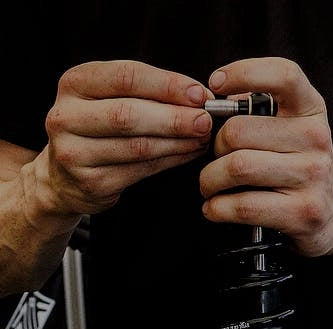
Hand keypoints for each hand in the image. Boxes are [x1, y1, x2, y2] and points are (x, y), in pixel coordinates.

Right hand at [37, 60, 212, 216]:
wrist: (63, 176)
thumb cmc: (97, 128)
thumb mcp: (108, 98)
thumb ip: (146, 93)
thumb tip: (198, 96)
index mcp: (73, 84)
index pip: (125, 77)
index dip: (167, 85)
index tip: (200, 94)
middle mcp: (67, 116)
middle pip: (129, 115)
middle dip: (174, 118)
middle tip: (205, 121)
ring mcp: (75, 152)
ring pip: (138, 146)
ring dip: (178, 142)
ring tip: (203, 137)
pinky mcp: (92, 182)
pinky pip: (141, 170)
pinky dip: (171, 160)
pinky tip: (188, 153)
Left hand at [199, 58, 332, 257]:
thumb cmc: (301, 165)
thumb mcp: (293, 128)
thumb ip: (259, 110)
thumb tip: (215, 106)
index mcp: (311, 109)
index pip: (283, 75)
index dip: (244, 73)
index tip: (216, 84)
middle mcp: (316, 139)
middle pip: (238, 131)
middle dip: (213, 146)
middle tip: (214, 158)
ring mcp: (312, 176)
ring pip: (237, 168)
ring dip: (209, 179)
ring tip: (210, 184)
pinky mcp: (302, 212)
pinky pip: (243, 205)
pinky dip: (217, 208)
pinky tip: (215, 207)